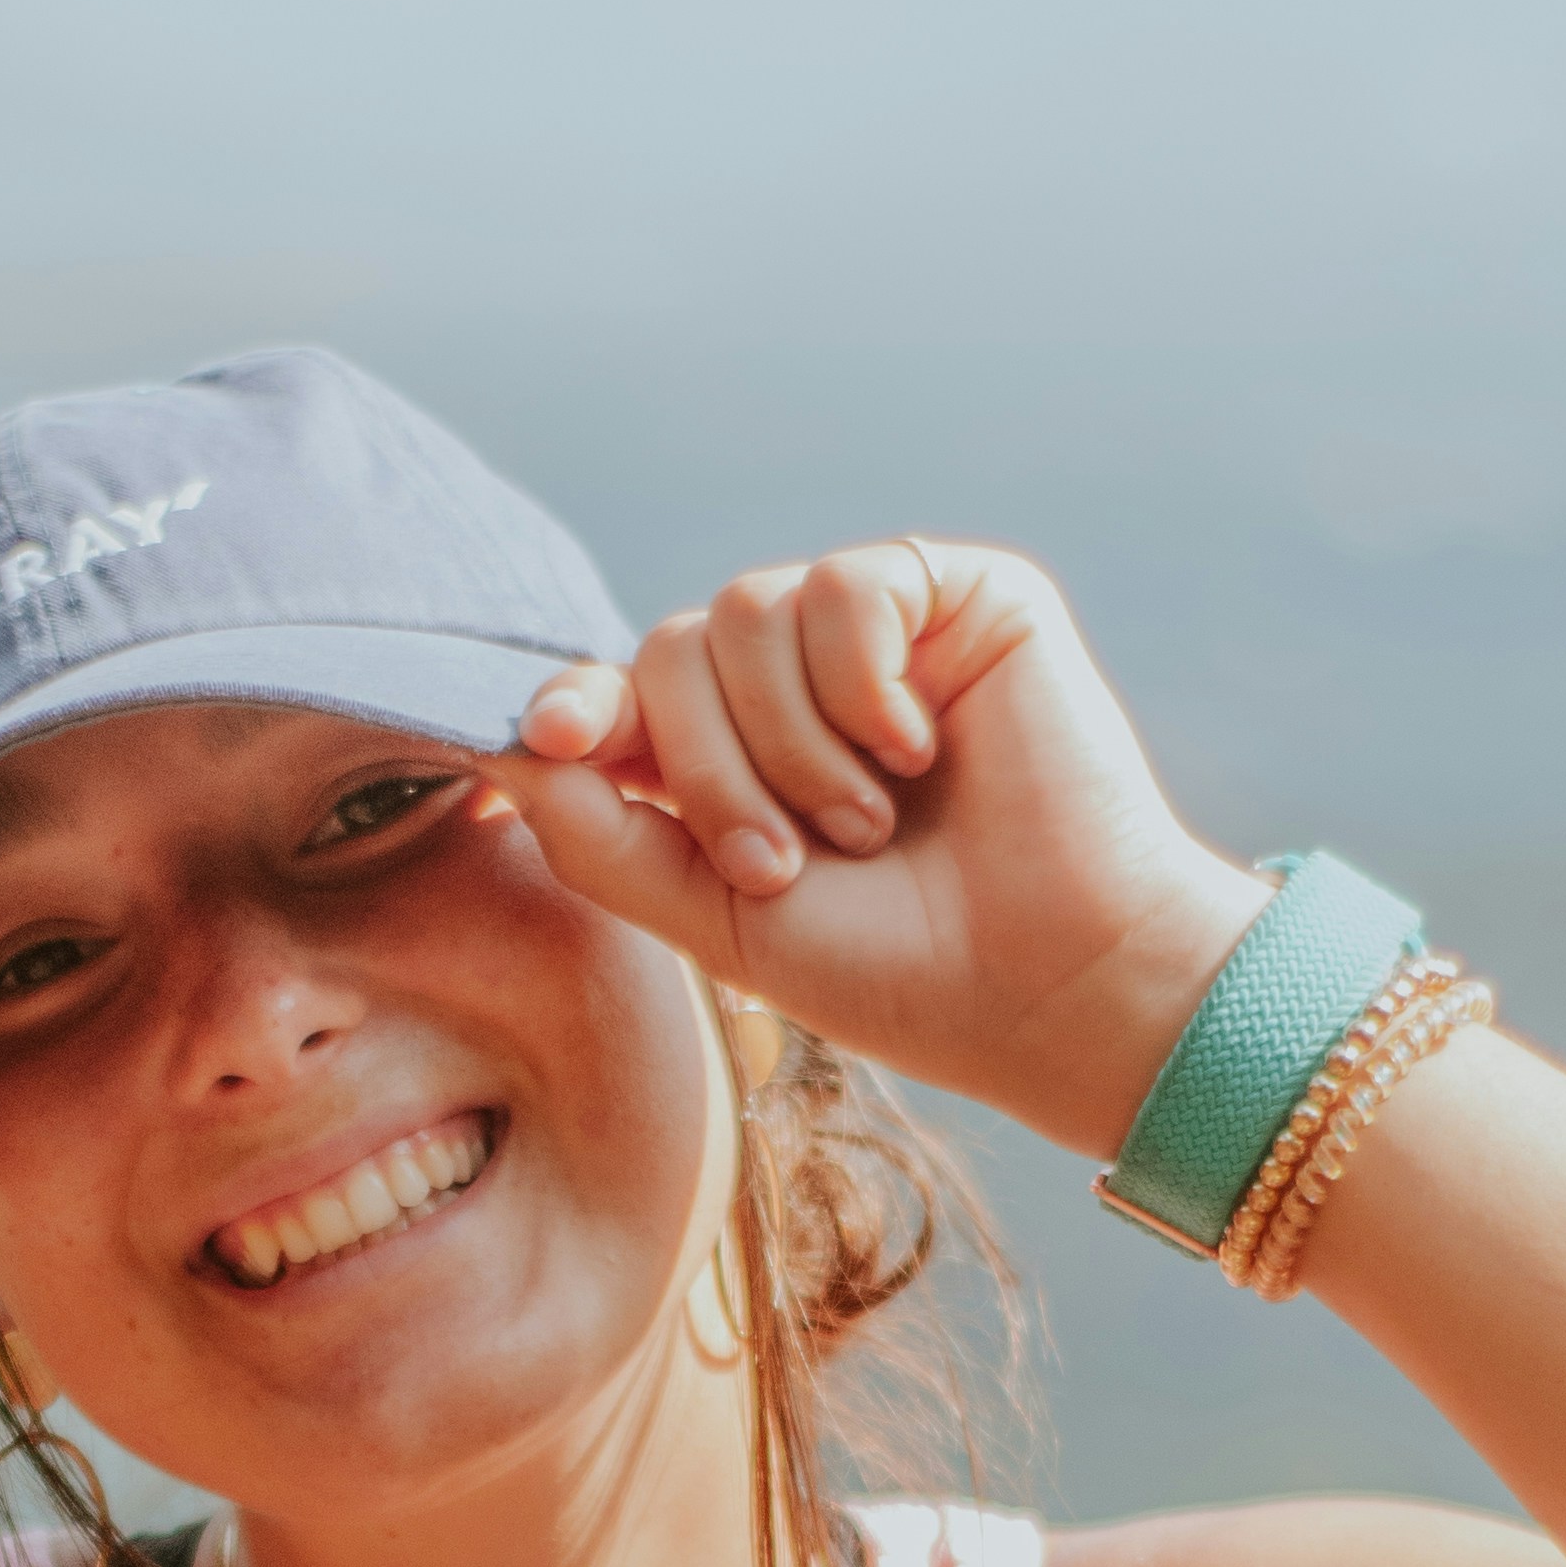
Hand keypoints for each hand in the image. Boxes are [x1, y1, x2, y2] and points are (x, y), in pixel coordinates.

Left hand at [489, 542, 1273, 1157]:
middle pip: (671, 647)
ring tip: (869, 823)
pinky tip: (918, 751)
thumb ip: (607, 844)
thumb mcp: (721, 924)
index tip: (551, 739)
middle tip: (788, 864)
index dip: (577, 703)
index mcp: (737, 757)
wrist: (1049, 980)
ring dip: (790, 745)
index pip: (624, 692)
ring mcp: (880, 635)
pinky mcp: (960, 595)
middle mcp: (800, 684)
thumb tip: (515, 750)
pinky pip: (846, 586)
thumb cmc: (899, 970)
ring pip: (743, 613)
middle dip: (708, 768)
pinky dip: (861, 685)